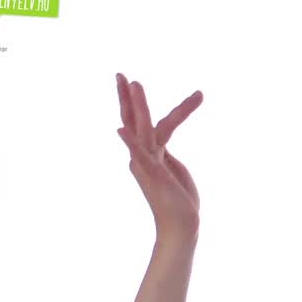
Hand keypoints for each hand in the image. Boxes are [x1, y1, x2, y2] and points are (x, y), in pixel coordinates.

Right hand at [115, 73, 202, 241]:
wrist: (181, 227)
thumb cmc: (179, 201)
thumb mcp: (174, 170)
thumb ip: (164, 154)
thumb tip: (161, 141)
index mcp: (150, 153)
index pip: (146, 122)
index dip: (141, 103)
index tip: (135, 82)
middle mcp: (144, 156)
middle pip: (134, 121)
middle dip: (129, 98)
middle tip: (122, 74)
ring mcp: (147, 165)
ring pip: (142, 130)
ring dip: (138, 107)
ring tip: (134, 84)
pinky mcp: (153, 175)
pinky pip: (141, 156)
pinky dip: (131, 143)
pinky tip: (120, 131)